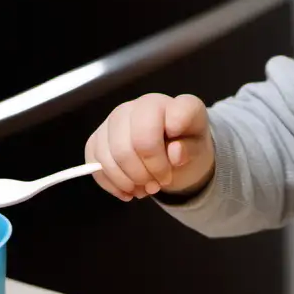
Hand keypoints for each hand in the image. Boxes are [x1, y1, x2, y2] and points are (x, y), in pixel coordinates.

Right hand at [85, 93, 214, 201]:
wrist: (172, 153)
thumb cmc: (187, 148)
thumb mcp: (199, 151)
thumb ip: (191, 150)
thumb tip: (176, 152)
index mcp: (175, 104)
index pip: (171, 116)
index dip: (171, 144)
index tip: (177, 160)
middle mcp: (142, 104)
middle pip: (134, 144)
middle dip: (146, 173)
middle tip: (158, 185)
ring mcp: (116, 118)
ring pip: (110, 155)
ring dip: (128, 181)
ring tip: (144, 189)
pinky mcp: (99, 136)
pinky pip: (94, 162)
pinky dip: (111, 183)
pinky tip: (127, 190)